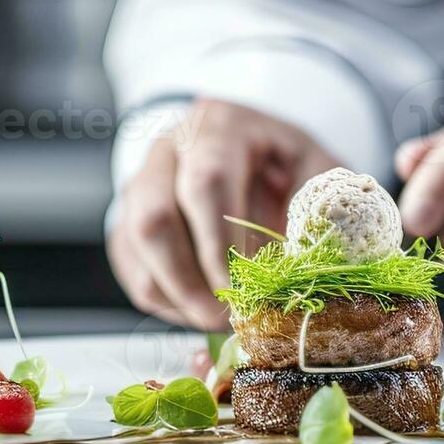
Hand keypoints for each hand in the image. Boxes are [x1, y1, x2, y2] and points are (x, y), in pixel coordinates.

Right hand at [107, 99, 339, 328]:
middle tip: (223, 317)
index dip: (220, 245)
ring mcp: (141, 182)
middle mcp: (169, 148)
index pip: (207, 183)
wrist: (254, 153)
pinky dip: (164, 297)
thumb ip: (314, 211)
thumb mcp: (315, 171)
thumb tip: (301, 269)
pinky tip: (199, 305)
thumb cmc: (287, 164)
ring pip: (136, 247)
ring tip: (216, 317)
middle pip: (155, 217)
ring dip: (175, 294)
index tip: (241, 290)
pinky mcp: (128, 218)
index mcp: (219, 126)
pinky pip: (133, 266)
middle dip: (188, 280)